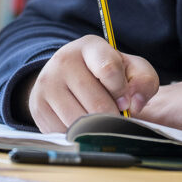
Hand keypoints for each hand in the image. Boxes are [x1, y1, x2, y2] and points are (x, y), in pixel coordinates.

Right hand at [28, 35, 158, 132]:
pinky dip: (78, 135)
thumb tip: (134, 104)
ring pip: (80, 121)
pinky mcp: (37, 106)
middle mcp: (63, 60)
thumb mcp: (130, 68)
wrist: (69, 77)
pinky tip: (82, 124)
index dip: (123, 91)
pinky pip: (63, 132)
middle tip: (114, 116)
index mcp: (90, 46)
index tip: (126, 101)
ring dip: (96, 129)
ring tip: (100, 119)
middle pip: (96, 103)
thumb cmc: (107, 73)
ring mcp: (47, 84)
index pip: (109, 69)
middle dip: (112, 116)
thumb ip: (144, 80)